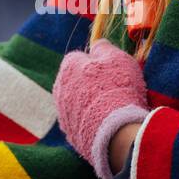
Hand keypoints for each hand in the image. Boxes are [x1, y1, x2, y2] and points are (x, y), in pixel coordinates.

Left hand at [52, 39, 148, 178]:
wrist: (115, 131)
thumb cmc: (118, 87)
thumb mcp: (117, 57)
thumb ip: (104, 47)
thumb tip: (97, 43)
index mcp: (68, 66)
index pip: (79, 57)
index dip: (97, 62)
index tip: (111, 70)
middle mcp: (59, 89)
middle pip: (77, 81)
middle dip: (92, 83)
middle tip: (114, 89)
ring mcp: (63, 113)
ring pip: (78, 103)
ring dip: (91, 103)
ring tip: (112, 109)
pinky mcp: (70, 134)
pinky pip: (82, 123)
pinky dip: (92, 122)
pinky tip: (107, 124)